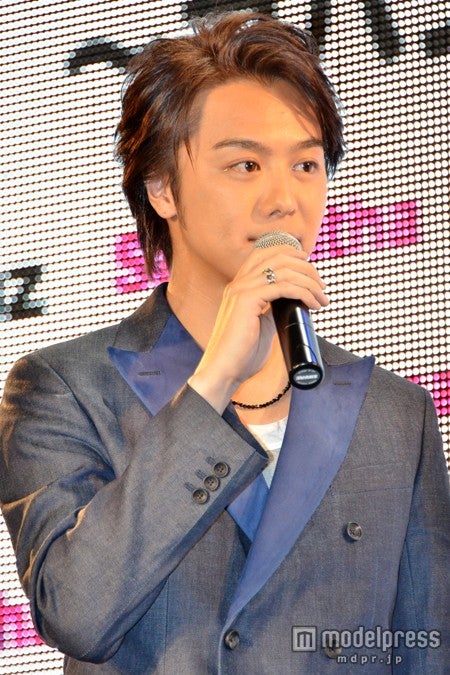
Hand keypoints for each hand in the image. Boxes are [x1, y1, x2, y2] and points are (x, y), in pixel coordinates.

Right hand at [188, 245, 328, 412]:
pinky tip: (313, 304)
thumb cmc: (242, 354)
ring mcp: (241, 289)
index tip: (311, 270)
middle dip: (306, 267)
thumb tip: (293, 304)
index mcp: (240, 285)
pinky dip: (303, 292)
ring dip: (309, 281)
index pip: (266, 253)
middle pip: (278, 256)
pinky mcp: (246, 300)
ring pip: (284, 269)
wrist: (224, 371)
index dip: (291, 254)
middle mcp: (239, 282)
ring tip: (322, 297)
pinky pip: (283, 287)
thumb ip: (272, 310)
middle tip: (322, 286)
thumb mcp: (261, 325)